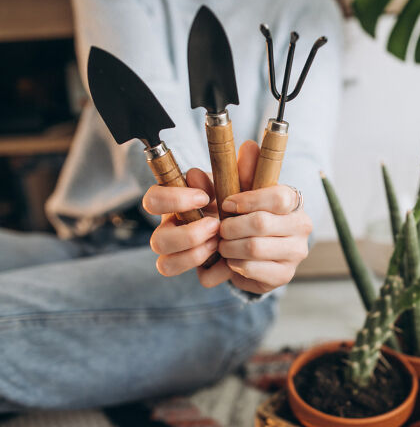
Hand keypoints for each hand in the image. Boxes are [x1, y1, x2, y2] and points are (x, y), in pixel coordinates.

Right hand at [143, 140, 258, 279]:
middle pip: (157, 240)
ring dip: (196, 253)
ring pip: (166, 264)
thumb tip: (248, 147)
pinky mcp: (202, 272)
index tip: (203, 196)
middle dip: (188, 234)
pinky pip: (200, 279)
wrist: (260, 230)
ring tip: (220, 242)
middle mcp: (172, 230)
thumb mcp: (244, 183)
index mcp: (175, 204)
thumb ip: (244, 168)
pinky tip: (232, 259)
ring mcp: (183, 255)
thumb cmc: (242, 201)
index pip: (152, 200)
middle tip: (215, 225)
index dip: (172, 199)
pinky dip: (217, 270)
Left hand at [203, 145, 311, 293]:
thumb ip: (236, 172)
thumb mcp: (239, 192)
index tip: (227, 204)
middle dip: (231, 227)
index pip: (278, 197)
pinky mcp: (285, 274)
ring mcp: (296, 252)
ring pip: (254, 247)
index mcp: (294, 200)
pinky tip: (232, 260)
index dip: (248, 200)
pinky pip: (254, 269)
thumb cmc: (245, 216)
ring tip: (223, 245)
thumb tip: (236, 151)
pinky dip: (235, 264)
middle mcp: (302, 225)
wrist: (253, 253)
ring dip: (230, 246)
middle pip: (261, 224)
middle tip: (219, 229)